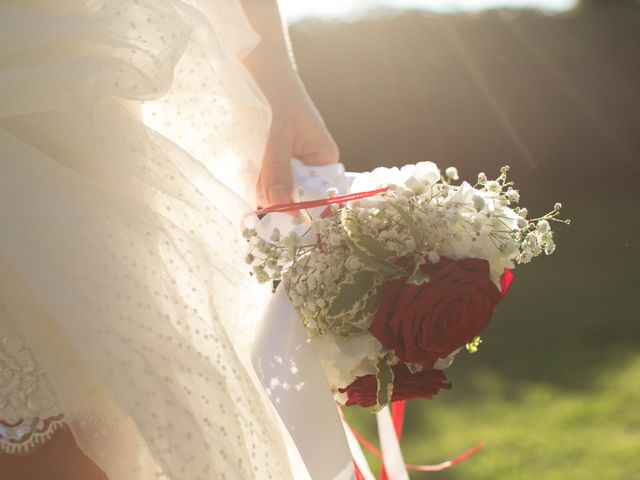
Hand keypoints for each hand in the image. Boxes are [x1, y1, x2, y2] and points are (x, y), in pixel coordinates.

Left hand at [255, 69, 338, 207]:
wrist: (255, 62)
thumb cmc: (274, 90)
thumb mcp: (277, 132)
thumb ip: (277, 169)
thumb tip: (278, 206)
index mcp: (324, 159)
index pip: (318, 196)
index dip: (299, 209)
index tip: (277, 213)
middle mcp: (310, 165)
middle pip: (293, 197)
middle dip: (273, 195)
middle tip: (257, 183)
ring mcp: (289, 163)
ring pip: (274, 189)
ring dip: (259, 184)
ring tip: (252, 163)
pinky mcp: (270, 160)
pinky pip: (262, 179)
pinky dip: (252, 177)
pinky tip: (246, 163)